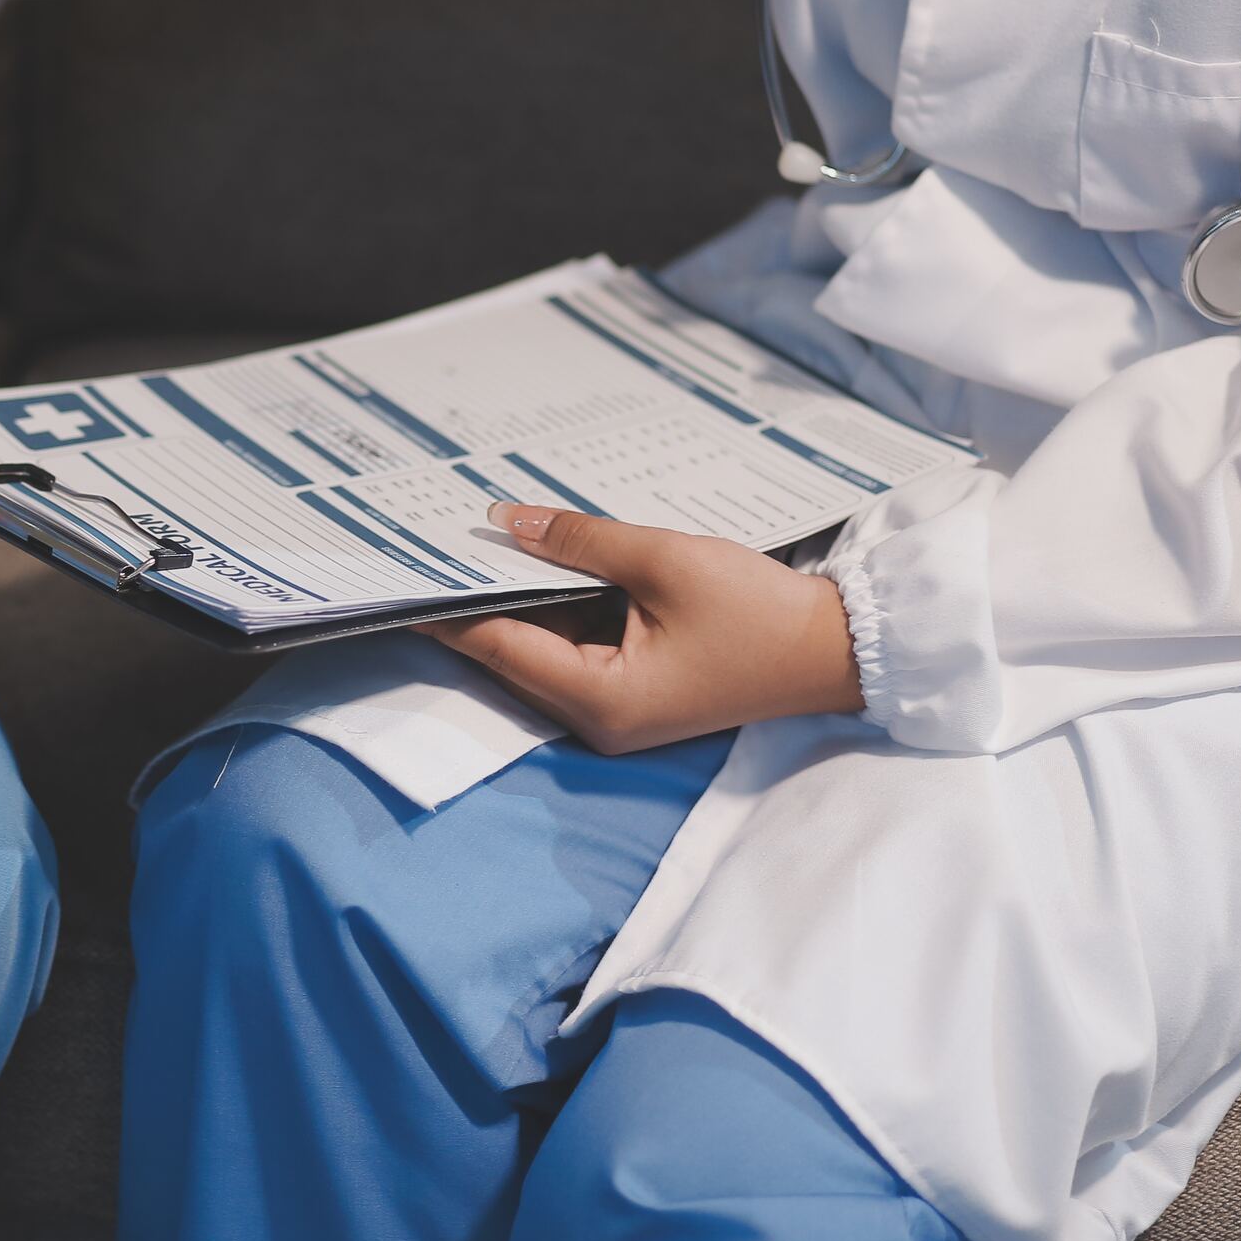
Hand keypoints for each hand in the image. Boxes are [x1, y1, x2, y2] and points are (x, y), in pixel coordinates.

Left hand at [422, 503, 865, 754]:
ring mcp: (615, 710)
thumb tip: (505, 522)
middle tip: (428, 543)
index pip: (497, 645)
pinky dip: (558, 608)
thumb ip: (579, 540)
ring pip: (542, 648)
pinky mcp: (634, 693)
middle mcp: (597, 718)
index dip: (446, 606)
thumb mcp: (663, 560)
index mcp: (599, 699)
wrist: (838, 649)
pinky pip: (576, 648)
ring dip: (518, 598)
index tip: (401, 572)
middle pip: (513, 652)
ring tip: (475, 540)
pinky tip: (539, 560)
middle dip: (477, 596)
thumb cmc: (760, 611)